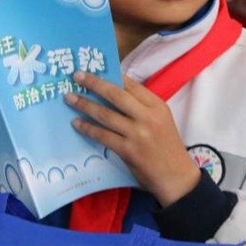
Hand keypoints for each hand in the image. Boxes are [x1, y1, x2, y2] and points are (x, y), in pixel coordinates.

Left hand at [65, 71, 199, 207]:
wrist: (176, 176)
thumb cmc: (166, 146)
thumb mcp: (161, 120)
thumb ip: (141, 107)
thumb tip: (113, 92)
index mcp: (156, 105)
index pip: (131, 85)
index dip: (111, 75)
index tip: (94, 69)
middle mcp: (147, 116)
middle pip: (116, 95)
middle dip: (94, 83)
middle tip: (76, 76)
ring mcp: (138, 134)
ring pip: (106, 115)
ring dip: (85, 105)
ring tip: (70, 98)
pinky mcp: (128, 150)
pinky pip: (103, 136)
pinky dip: (88, 128)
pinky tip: (76, 124)